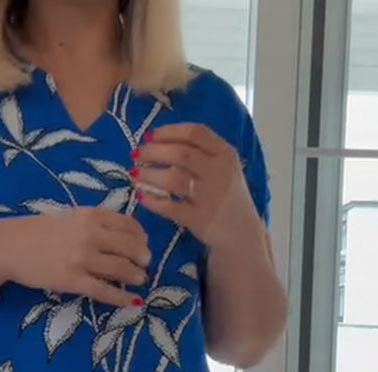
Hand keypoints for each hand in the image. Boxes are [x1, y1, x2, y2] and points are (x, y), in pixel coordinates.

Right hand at [1, 207, 150, 308]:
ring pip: (121, 269)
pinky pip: (104, 291)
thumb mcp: (68, 217)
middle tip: (145, 263)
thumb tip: (120, 233)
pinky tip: (132, 302)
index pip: (127, 224)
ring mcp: (82, 259)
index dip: (140, 235)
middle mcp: (90, 235)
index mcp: (89, 215)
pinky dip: (122, 298)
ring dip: (136, 276)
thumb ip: (93, 221)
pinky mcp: (73, 281)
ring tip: (140, 279)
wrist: (9, 247)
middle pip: (129, 247)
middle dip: (142, 256)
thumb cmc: (37, 231)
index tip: (143, 242)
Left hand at [130, 123, 262, 250]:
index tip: (150, 136)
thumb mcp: (223, 168)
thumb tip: (159, 143)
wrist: (241, 232)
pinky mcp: (199, 219)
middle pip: (181, 153)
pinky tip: (142, 196)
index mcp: (225, 154)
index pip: (195, 133)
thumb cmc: (226, 196)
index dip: (168, 132)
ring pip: (174, 179)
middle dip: (154, 152)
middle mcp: (219, 172)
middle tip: (137, 155)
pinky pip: (169, 206)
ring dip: (150, 175)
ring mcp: (210, 197)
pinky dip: (152, 200)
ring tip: (136, 175)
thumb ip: (200, 153)